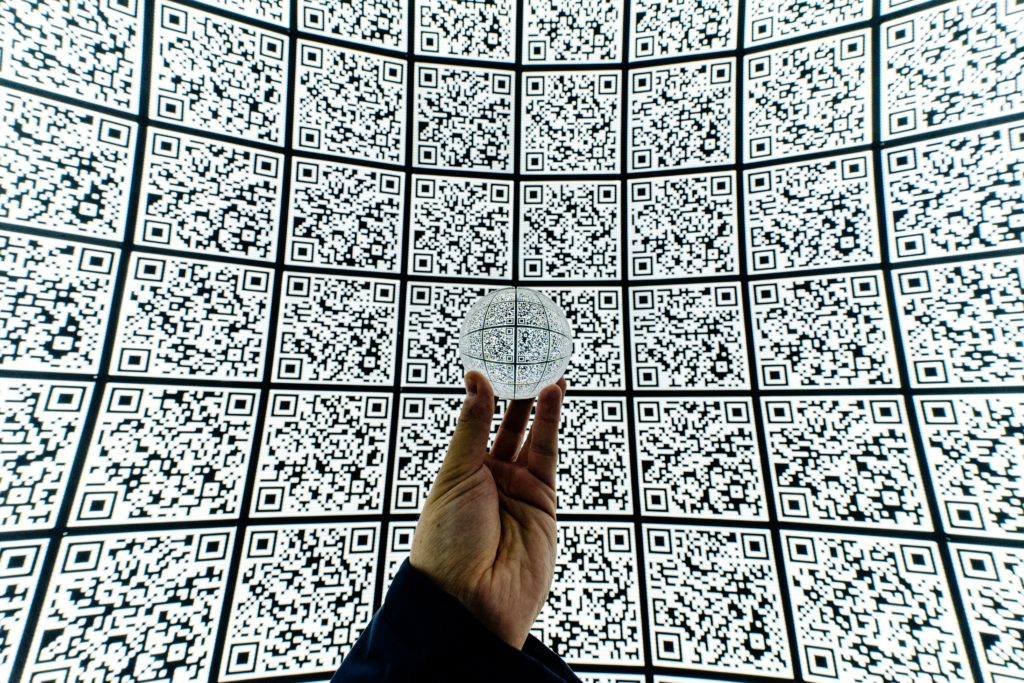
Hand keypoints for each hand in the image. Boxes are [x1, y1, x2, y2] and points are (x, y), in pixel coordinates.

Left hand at [409, 370, 566, 649]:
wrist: (470, 601)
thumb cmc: (447, 542)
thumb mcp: (455, 476)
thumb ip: (472, 427)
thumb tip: (476, 381)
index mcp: (460, 475)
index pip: (476, 425)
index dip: (485, 395)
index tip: (490, 361)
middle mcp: (490, 481)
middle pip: (507, 428)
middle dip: (517, 396)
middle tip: (527, 358)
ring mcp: (519, 491)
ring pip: (532, 437)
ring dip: (538, 404)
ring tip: (545, 369)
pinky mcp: (544, 503)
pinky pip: (548, 455)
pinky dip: (550, 424)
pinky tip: (551, 394)